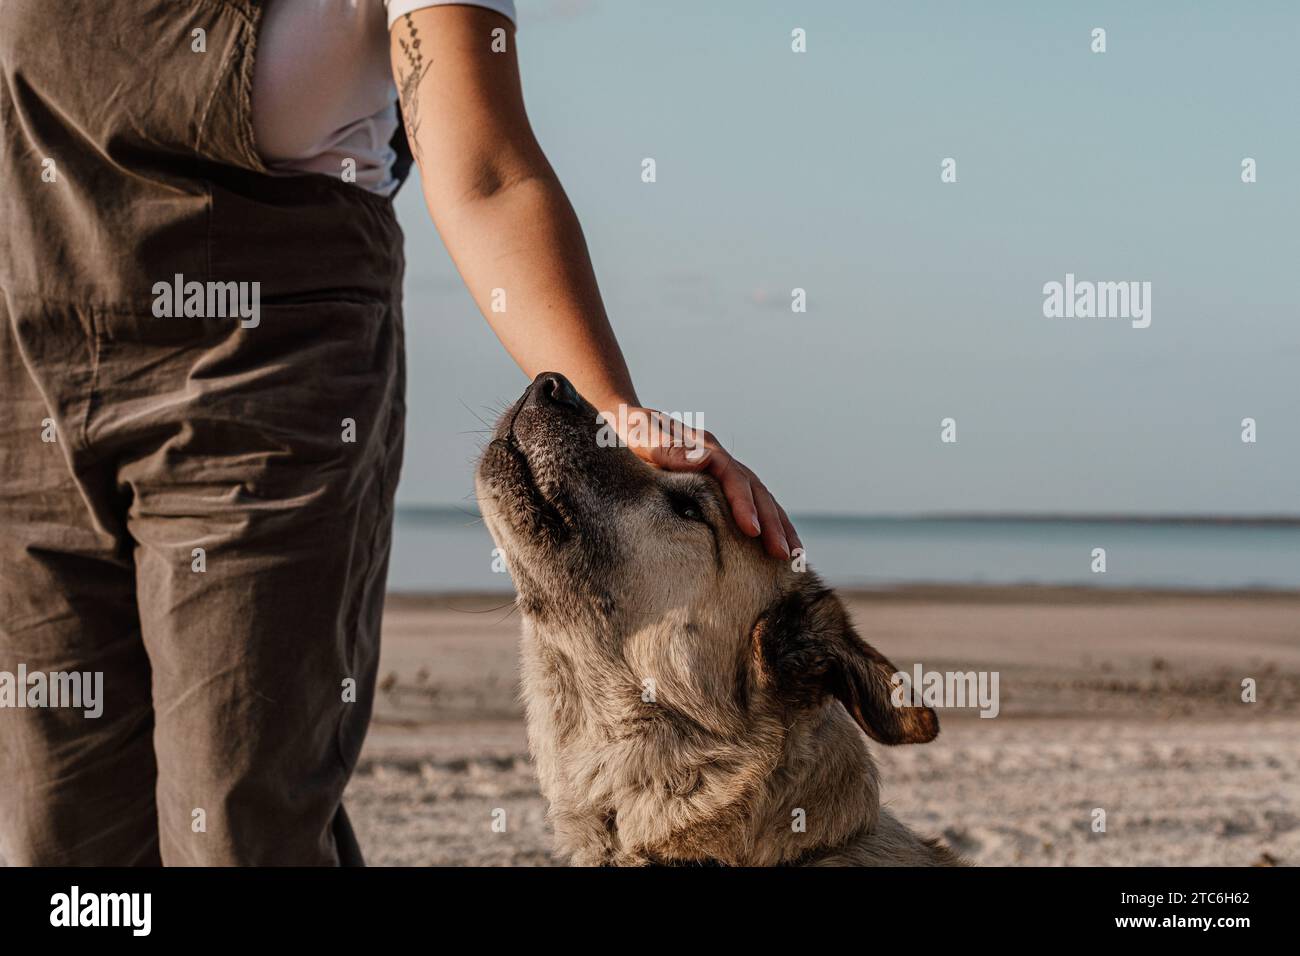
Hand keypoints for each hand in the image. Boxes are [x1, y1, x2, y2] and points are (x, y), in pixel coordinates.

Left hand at [606, 406, 801, 559]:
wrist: (621, 421)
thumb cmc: (626, 432)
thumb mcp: (640, 436)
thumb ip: (667, 448)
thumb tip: (702, 459)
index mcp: (704, 448)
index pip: (733, 478)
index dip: (745, 505)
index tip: (753, 532)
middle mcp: (718, 457)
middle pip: (756, 489)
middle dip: (772, 522)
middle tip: (783, 554)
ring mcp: (720, 469)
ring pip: (759, 497)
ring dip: (778, 525)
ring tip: (793, 556)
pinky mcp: (716, 482)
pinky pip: (748, 502)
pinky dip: (766, 521)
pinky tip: (776, 542)